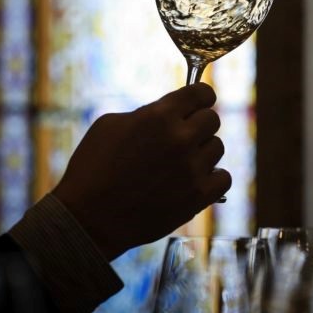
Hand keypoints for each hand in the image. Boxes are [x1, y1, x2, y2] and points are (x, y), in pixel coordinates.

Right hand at [52, 83, 229, 260]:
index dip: (201, 96)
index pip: (201, 93)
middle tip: (184, 136)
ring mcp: (192, 168)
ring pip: (217, 148)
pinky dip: (213, 178)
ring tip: (181, 162)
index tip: (200, 102)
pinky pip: (224, 178)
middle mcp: (180, 138)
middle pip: (212, 120)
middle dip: (198, 124)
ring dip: (202, 152)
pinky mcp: (198, 197)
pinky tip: (196, 179)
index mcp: (159, 115)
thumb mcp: (110, 125)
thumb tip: (169, 113)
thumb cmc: (92, 169)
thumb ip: (146, 113)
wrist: (88, 219)